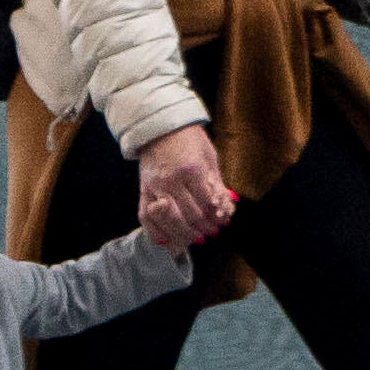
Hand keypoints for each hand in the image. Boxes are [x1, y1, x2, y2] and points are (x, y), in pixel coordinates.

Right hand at [137, 124, 234, 247]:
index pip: (206, 203)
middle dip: (203, 227)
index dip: (215, 217)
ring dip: (184, 234)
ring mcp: (154, 186)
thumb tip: (226, 208)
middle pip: (189, 215)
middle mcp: (171, 180)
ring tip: (196, 238)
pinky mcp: (142, 190)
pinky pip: (145, 216)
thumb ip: (216, 184)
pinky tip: (165, 241)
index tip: (222, 223)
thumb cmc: (190, 141)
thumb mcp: (210, 158)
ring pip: (169, 219)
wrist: (160, 128)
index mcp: (191, 170)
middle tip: (212, 232)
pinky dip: (155, 231)